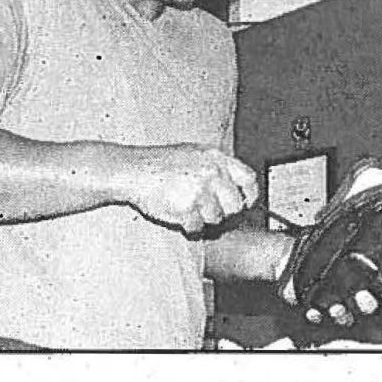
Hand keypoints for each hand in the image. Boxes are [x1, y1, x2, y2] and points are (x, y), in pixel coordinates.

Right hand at [120, 144, 257, 233]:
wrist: (132, 171)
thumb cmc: (159, 165)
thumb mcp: (193, 154)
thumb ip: (217, 168)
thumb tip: (238, 189)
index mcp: (215, 158)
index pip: (248, 179)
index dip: (249, 195)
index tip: (244, 203)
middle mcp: (212, 173)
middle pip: (235, 204)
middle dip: (223, 211)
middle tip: (205, 209)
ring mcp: (200, 191)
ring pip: (216, 218)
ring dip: (202, 218)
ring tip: (185, 206)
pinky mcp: (188, 208)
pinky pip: (197, 227)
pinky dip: (189, 226)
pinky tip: (178, 214)